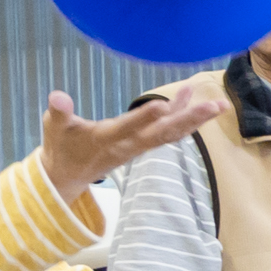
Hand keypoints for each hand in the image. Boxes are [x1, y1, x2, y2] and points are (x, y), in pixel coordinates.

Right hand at [38, 86, 224, 210]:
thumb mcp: (53, 129)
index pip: (127, 128)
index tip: (164, 105)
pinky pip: (165, 130)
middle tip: (214, 106)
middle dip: (189, 120)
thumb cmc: (60, 148)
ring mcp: (137, 146)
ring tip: (217, 103)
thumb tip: (57, 96)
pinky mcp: (140, 143)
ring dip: (194, 119)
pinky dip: (179, 113)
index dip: (144, 118)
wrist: (66, 176)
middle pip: (163, 133)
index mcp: (105, 140)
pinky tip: (189, 93)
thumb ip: (58, 113)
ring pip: (169, 133)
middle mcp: (127, 145)